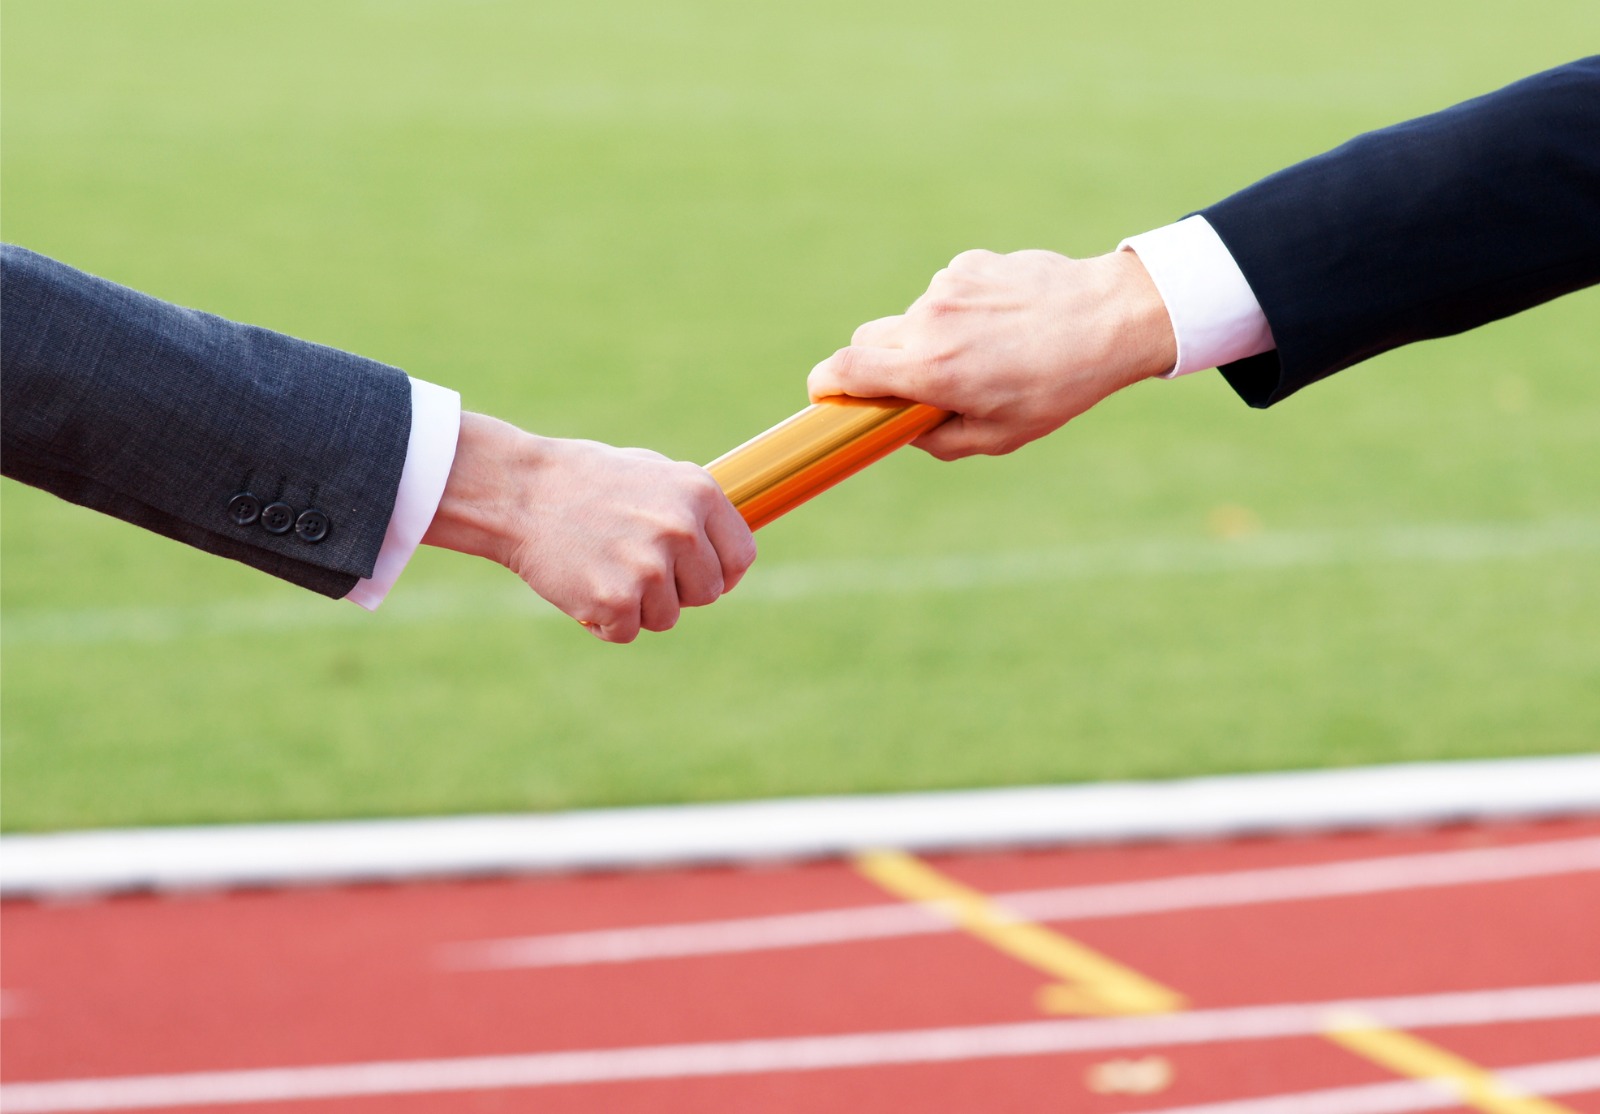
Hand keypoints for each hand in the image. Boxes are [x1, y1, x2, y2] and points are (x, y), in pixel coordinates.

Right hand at [423, 413, 755, 642]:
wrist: (520, 492)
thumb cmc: (585, 481)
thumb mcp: (652, 474)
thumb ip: (693, 508)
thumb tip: (728, 545)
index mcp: (699, 494)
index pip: (740, 558)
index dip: (721, 573)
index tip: (697, 576)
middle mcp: (682, 530)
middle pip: (707, 593)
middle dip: (676, 590)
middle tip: (634, 567)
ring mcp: (650, 568)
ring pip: (667, 617)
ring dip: (638, 606)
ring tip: (603, 568)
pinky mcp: (617, 600)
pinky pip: (627, 632)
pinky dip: (604, 621)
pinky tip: (582, 585)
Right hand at [807, 249, 1176, 458]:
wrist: (1111, 319)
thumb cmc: (1057, 388)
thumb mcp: (998, 436)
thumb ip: (935, 438)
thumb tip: (900, 428)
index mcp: (929, 371)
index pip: (843, 370)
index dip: (825, 385)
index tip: (826, 395)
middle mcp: (929, 323)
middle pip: (867, 341)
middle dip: (878, 365)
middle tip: (918, 384)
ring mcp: (947, 287)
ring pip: (912, 319)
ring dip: (931, 338)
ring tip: (988, 351)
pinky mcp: (969, 264)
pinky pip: (946, 293)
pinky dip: (962, 311)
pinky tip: (1004, 323)